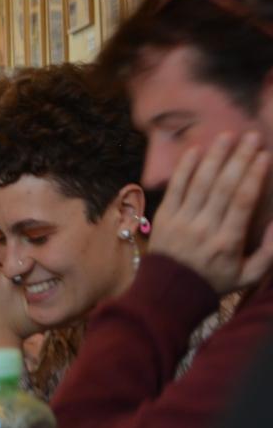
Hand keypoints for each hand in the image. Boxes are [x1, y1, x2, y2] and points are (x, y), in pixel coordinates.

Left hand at [149, 132, 272, 293]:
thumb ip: (269, 252)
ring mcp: (182, 220)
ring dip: (214, 157)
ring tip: (227, 136)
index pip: (242, 202)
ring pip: (199, 183)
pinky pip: (175, 188)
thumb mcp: (248, 275)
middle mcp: (204, 227)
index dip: (253, 176)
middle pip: (223, 187)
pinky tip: (196, 150)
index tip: (264, 156)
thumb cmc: (213, 280)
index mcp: (227, 241)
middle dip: (239, 159)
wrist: (168, 291)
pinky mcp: (164, 216)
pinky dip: (185, 168)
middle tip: (250, 137)